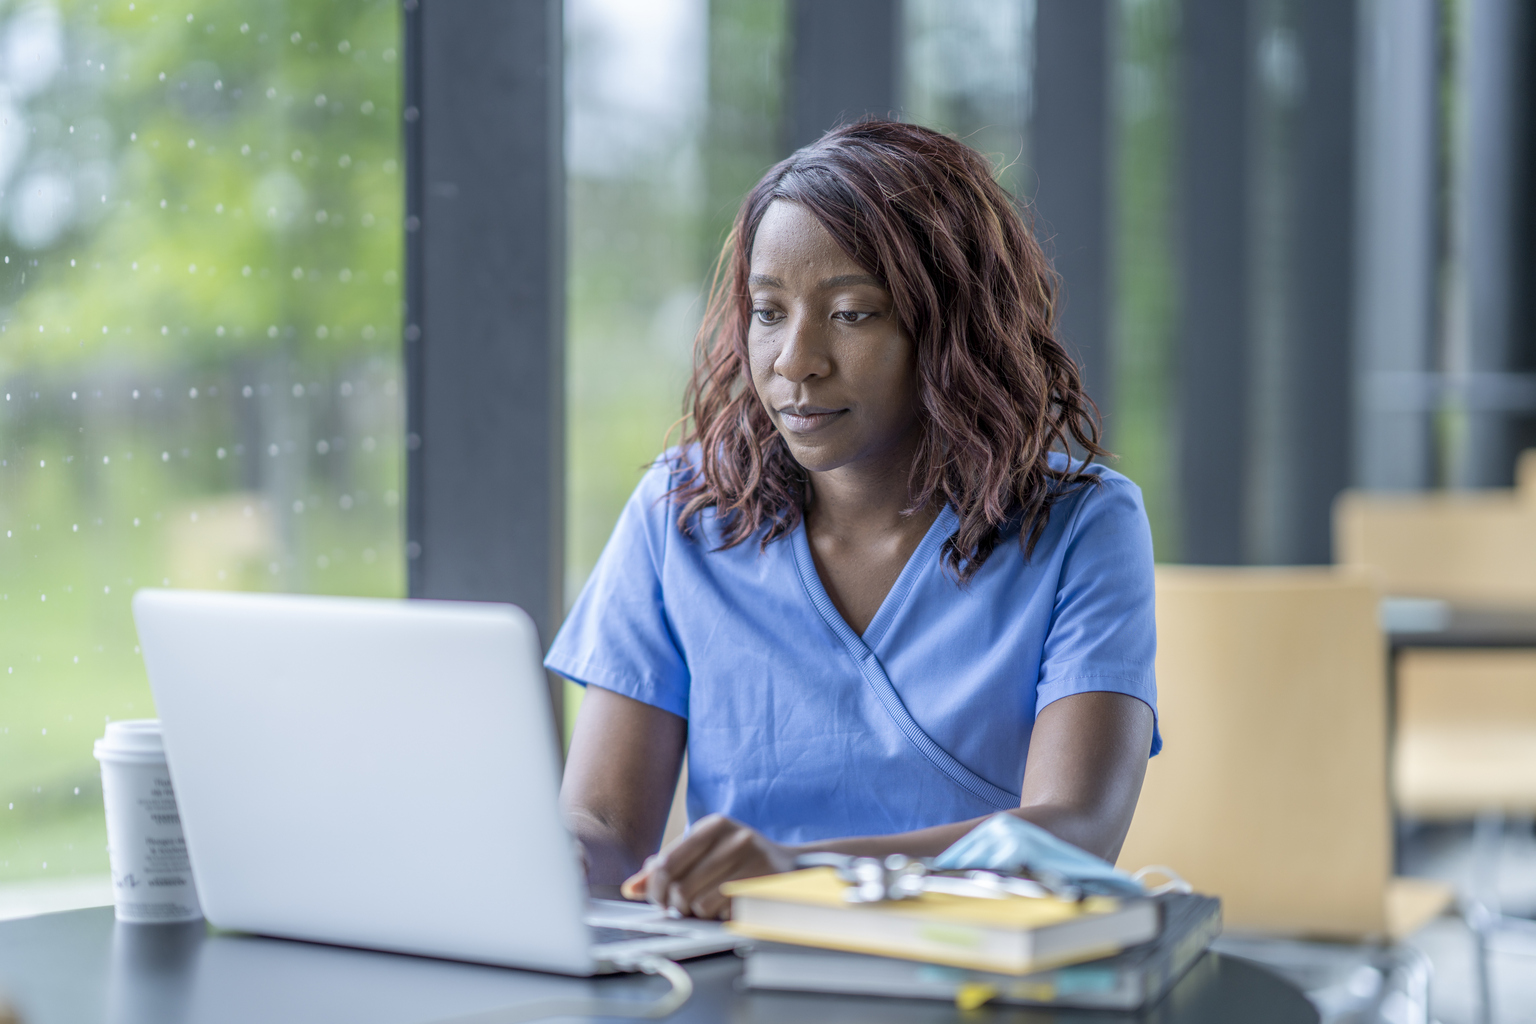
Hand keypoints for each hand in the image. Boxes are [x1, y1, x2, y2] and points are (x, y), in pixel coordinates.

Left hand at [619, 813, 795, 919]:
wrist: (793, 870)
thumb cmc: (741, 862)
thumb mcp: (706, 853)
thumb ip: (668, 866)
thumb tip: (632, 887)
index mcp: (714, 825)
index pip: (666, 862)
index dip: (655, 888)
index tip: (657, 899)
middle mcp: (734, 838)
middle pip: (680, 887)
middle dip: (675, 905)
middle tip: (682, 906)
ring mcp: (753, 862)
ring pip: (700, 904)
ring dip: (698, 913)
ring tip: (708, 905)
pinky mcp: (764, 887)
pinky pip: (724, 914)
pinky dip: (719, 917)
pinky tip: (727, 907)